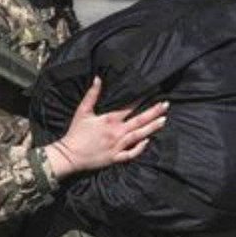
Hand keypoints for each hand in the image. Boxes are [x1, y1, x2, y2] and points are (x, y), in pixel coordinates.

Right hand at [43, 77, 167, 179]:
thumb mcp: (82, 112)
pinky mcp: (115, 158)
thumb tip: (98, 79)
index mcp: (109, 120)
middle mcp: (117, 132)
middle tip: (165, 105)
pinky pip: (131, 154)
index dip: (140, 99)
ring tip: (163, 120)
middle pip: (139, 121)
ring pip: (139, 136)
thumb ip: (92, 95)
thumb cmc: (75, 133)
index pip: (129, 108)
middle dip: (153, 112)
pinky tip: (147, 141)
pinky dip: (140, 148)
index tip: (152, 92)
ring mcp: (118, 146)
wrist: (69, 155)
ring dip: (152, 128)